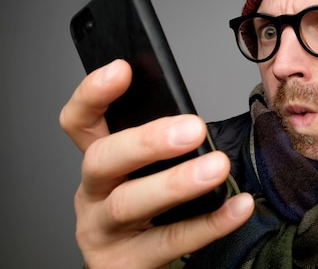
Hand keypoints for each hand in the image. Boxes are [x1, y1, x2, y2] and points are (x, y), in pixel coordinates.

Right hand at [60, 60, 253, 268]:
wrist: (139, 267)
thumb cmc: (151, 212)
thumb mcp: (146, 173)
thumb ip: (160, 146)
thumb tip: (194, 118)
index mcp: (100, 163)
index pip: (80, 122)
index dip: (93, 94)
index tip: (122, 69)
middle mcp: (92, 194)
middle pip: (102, 160)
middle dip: (147, 141)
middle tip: (192, 128)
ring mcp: (103, 232)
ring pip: (129, 204)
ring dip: (177, 183)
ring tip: (217, 168)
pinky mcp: (124, 266)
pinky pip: (169, 243)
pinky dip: (209, 224)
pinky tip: (237, 207)